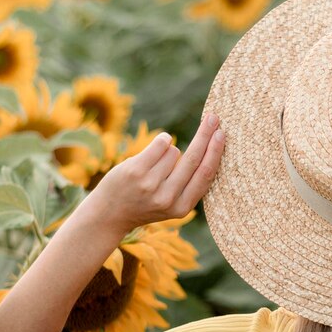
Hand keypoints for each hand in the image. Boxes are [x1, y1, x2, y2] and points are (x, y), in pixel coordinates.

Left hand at [81, 113, 224, 234]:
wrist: (110, 213)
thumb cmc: (146, 203)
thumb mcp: (172, 204)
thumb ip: (189, 186)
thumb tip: (210, 151)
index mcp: (182, 208)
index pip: (204, 175)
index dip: (215, 153)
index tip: (222, 135)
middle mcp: (167, 198)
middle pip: (193, 159)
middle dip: (205, 135)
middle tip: (214, 117)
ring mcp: (150, 184)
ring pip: (174, 151)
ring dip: (168, 152)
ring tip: (154, 167)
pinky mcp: (136, 170)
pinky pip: (160, 144)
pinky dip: (162, 140)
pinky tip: (159, 144)